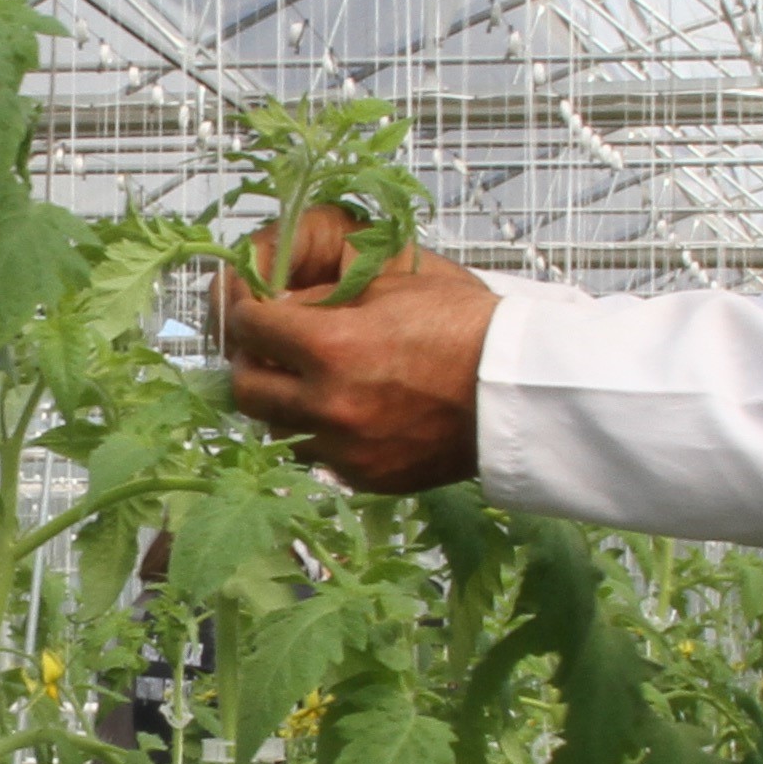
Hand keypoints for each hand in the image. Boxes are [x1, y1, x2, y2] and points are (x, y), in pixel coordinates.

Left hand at [219, 205, 497, 495]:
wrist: (517, 389)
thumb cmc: (465, 324)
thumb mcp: (391, 285)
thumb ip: (324, 298)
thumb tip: (280, 306)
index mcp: (330, 347)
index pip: (248, 328)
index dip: (247, 312)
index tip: (255, 309)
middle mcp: (327, 405)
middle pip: (245, 389)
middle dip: (250, 363)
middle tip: (268, 350)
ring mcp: (345, 449)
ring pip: (276, 430)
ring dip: (282, 404)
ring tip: (310, 383)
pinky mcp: (365, 478)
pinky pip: (318, 456)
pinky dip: (321, 434)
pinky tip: (348, 412)